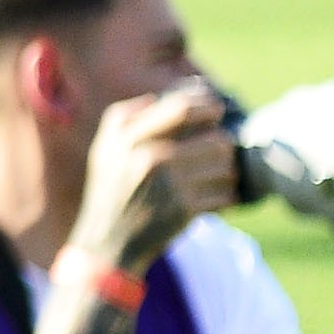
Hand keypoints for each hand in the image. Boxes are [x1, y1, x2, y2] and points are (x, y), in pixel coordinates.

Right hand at [73, 82, 238, 273]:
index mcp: (128, 136)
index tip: (215, 110)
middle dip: (222, 143)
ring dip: (225, 172)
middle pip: (215, 137)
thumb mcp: (107, 146)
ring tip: (208, 177)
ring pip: (226, 166)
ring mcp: (169, 185)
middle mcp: (148, 157)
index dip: (208, 105)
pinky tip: (206, 199)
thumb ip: (131, 113)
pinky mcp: (185, 210)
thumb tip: (181, 90)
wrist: (107, 242)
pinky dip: (223, 197)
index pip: (183, 108)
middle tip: (214, 150)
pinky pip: (225, 194)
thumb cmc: (112, 188)